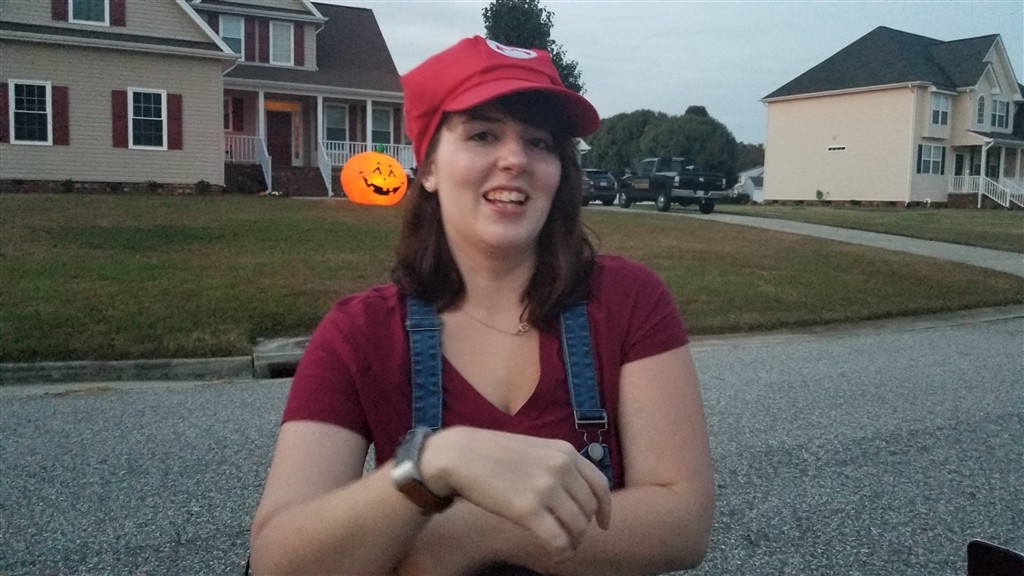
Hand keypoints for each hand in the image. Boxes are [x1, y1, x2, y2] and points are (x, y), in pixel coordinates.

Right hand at [419, 427, 611, 556]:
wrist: (459, 455)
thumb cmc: (492, 453)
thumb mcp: (534, 448)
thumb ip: (557, 465)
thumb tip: (574, 494)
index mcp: (565, 451)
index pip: (599, 485)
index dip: (604, 509)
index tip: (602, 523)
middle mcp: (561, 468)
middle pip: (588, 510)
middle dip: (581, 528)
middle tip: (568, 536)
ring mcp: (546, 488)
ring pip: (577, 527)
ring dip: (572, 541)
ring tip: (561, 546)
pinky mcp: (528, 509)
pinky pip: (558, 539)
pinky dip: (561, 552)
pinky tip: (556, 555)